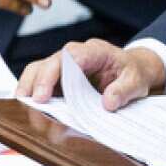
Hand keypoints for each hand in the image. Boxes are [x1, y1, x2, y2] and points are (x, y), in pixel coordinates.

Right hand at [15, 39, 165, 110]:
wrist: (133, 71)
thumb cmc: (132, 72)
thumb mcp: (137, 81)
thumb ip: (124, 90)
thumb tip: (108, 102)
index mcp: (93, 51)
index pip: (67, 58)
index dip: (51, 75)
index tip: (43, 96)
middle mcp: (74, 56)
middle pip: (46, 64)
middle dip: (36, 86)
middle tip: (33, 109)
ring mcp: (64, 67)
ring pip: (37, 72)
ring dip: (30, 92)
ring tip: (28, 114)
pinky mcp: (59, 80)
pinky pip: (40, 84)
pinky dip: (34, 98)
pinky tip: (34, 113)